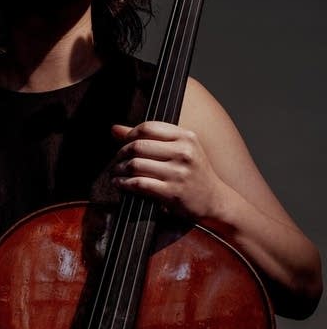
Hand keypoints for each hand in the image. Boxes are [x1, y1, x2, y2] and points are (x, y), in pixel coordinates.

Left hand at [110, 121, 226, 220]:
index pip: (148, 128)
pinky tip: (120, 183)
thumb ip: (149, 138)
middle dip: (121, 153)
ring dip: (119, 169)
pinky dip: (124, 183)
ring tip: (116, 172)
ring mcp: (178, 173)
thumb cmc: (193, 172)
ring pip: (136, 164)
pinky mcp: (171, 192)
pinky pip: (139, 184)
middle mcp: (183, 152)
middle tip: (116, 160)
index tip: (123, 144)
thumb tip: (115, 129)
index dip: (129, 135)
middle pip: (138, 146)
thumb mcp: (179, 149)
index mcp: (186, 137)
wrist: (214, 200)